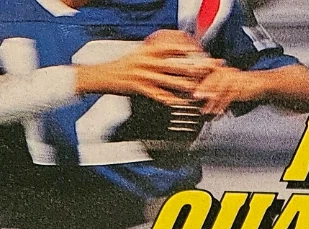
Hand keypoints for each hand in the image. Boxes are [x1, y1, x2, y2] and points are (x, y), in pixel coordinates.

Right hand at [76, 31, 220, 104]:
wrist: (105, 75)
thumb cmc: (123, 66)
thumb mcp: (138, 54)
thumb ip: (153, 52)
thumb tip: (167, 50)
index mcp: (147, 50)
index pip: (169, 46)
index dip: (184, 48)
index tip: (198, 51)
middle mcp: (147, 61)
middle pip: (173, 63)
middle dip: (189, 67)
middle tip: (203, 71)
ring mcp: (143, 75)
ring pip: (167, 80)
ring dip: (183, 85)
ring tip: (195, 89)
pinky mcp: (139, 88)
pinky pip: (157, 94)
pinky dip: (169, 99)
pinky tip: (178, 102)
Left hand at [191, 64, 266, 114]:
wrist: (262, 84)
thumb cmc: (246, 86)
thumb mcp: (230, 85)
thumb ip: (219, 90)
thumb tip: (206, 98)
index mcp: (224, 71)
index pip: (209, 74)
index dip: (200, 81)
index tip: (193, 88)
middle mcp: (228, 73)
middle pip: (212, 80)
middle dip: (203, 89)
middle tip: (195, 96)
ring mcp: (235, 80)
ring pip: (219, 89)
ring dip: (212, 101)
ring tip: (207, 110)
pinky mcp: (241, 88)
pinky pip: (228, 97)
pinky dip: (222, 106)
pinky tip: (218, 112)